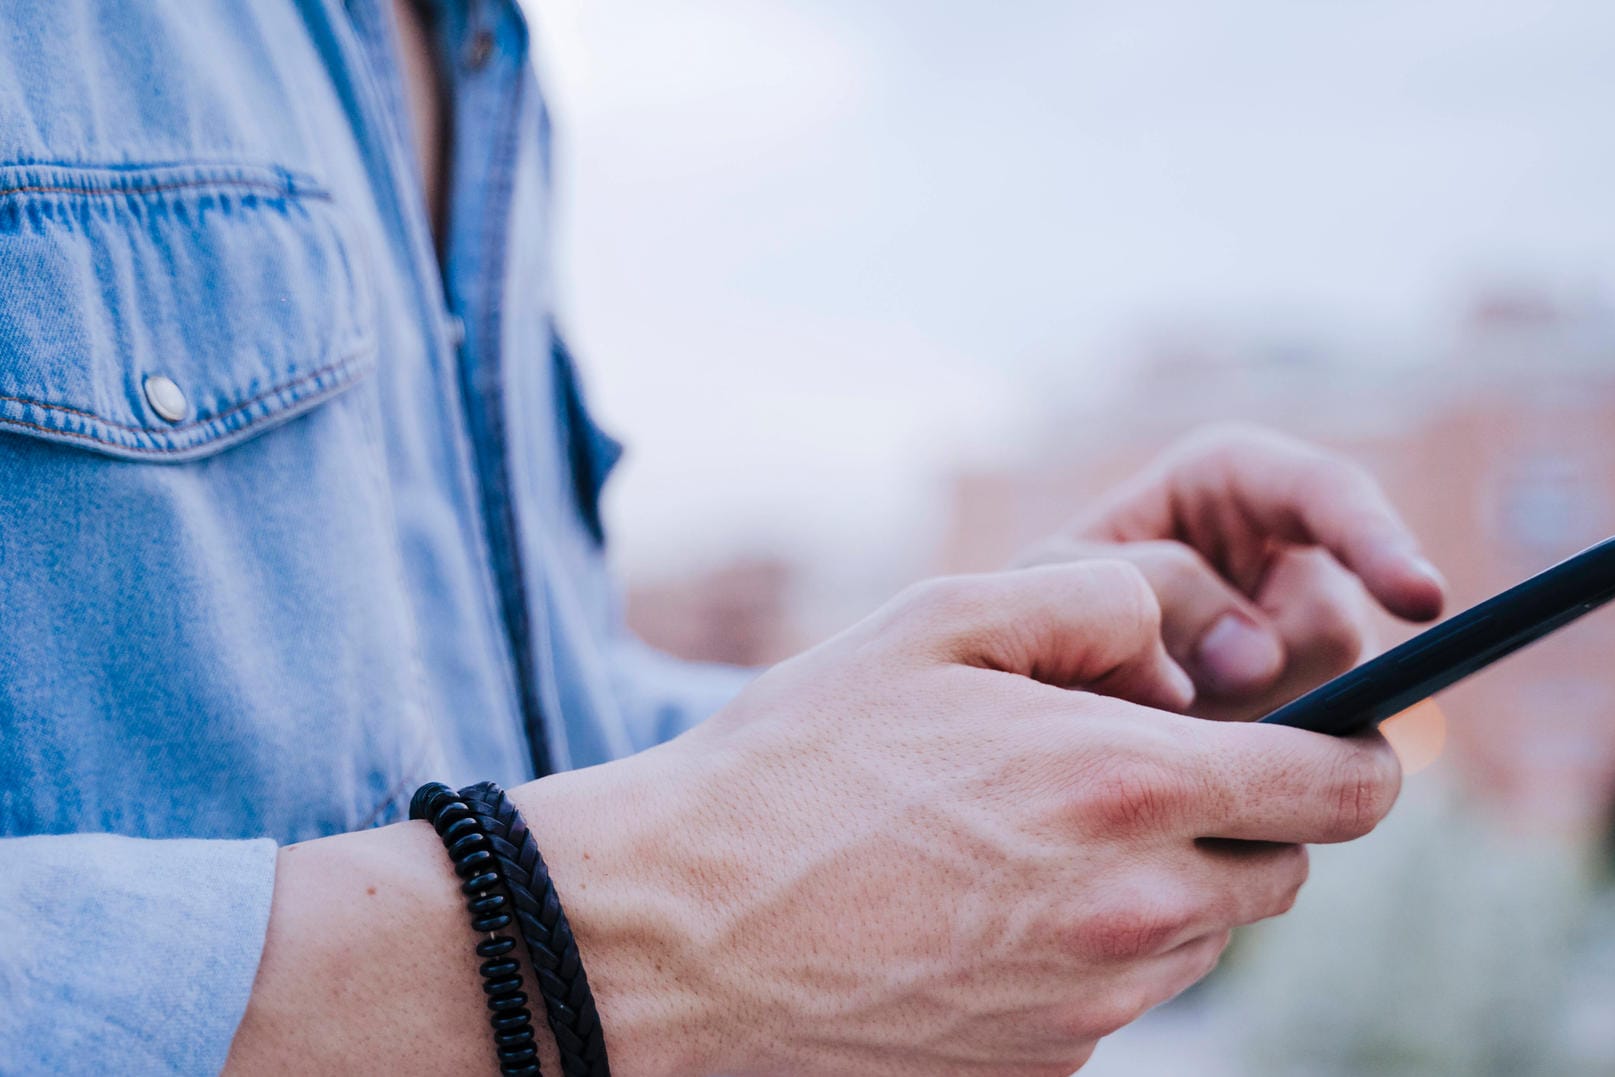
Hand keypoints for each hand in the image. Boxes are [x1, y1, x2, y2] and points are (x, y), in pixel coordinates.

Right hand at [528, 561, 1402, 1075]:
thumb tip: (1180, 632)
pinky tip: (981, 913)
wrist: (679, 935)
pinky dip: (1089, 951)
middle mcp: (1134, 912)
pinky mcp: (1046, 1069)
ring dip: (1161, 883)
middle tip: (1126, 775)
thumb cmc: (794, 766)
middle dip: (1237, 818)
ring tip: (1029, 840)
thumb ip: (1090, 599)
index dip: (1354, 755)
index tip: (1324, 740)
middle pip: (1281, 871)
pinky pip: (1120, 1001)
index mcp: (1125, 787)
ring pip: (1203, 939)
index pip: (1344, 789)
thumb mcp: (931, 625)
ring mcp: (1094, 1009)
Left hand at [1020, 424, 1446, 720]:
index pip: (1327, 494)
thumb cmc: (1034, 601)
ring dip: (1247, 727)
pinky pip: (1311, 755)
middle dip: (1262, 674)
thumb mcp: (1060, 577)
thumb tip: (1257, 660)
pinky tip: (1199, 757)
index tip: (1422, 603)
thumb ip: (1148, 591)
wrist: (1023, 679)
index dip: (1378, 543)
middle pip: (1332, 626)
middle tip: (1166, 694)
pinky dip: (1254, 766)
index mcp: (1233, 482)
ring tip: (1158, 715)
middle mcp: (1285, 556)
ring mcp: (1300, 642)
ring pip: (1331, 700)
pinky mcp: (1303, 712)